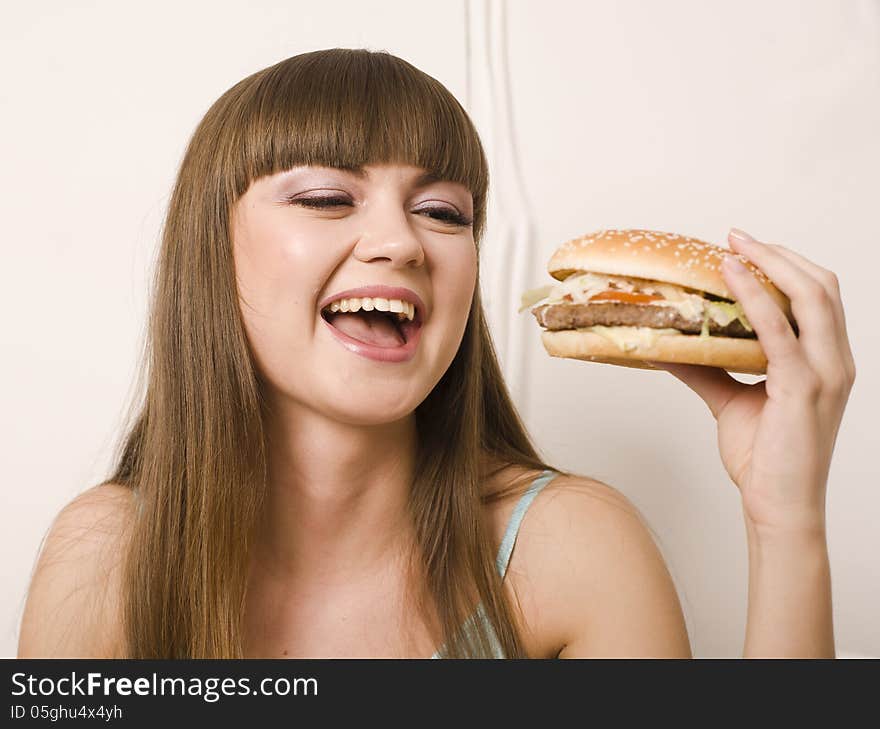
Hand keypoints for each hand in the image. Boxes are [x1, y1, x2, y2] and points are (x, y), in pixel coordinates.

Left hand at [647, 228, 855, 537]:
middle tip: (735, 236)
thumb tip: (668, 344)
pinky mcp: (805, 388)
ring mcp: (826, 373)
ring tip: (734, 246)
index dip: (785, 265)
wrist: (778, 506)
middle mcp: (835, 360)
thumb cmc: (764, 457)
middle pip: (821, 285)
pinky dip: (756, 297)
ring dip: (771, 263)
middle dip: (779, 254)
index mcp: (825, 360)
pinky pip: (780, 331)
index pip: (817, 296)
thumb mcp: (731, 400)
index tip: (745, 246)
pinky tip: (730, 277)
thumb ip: (707, 368)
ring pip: (812, 296)